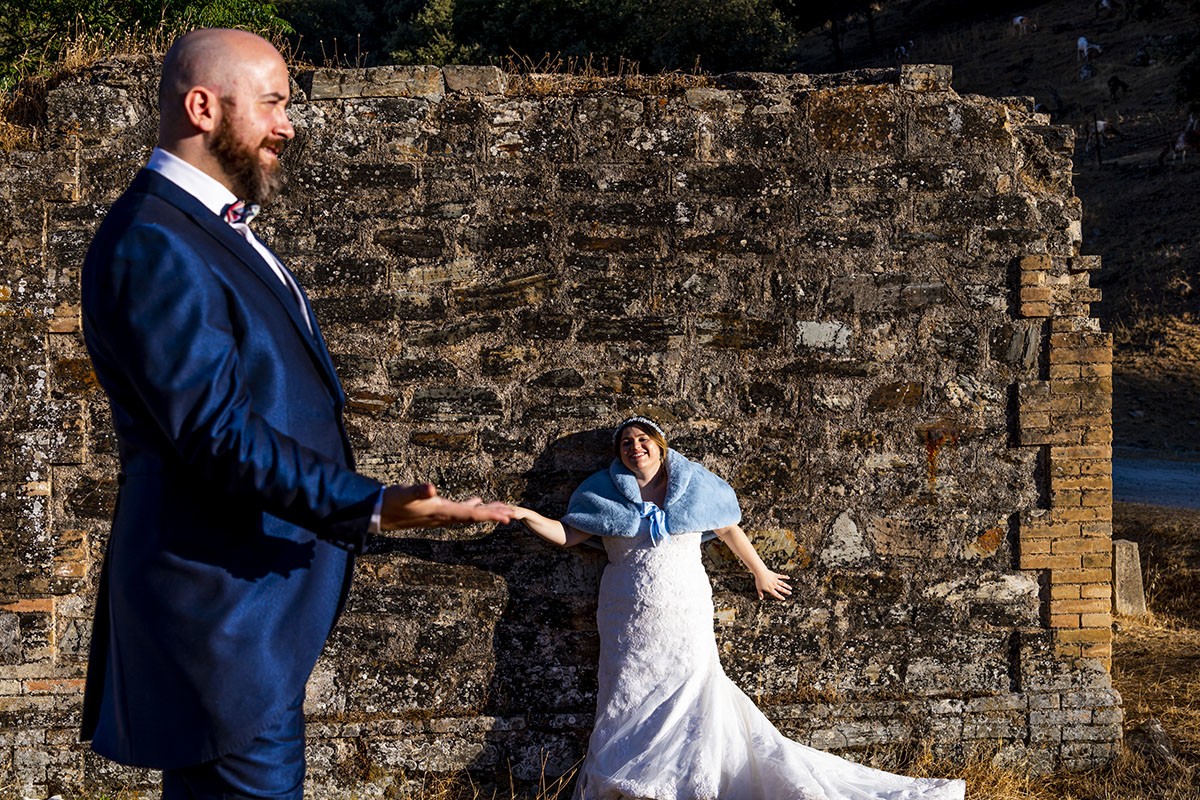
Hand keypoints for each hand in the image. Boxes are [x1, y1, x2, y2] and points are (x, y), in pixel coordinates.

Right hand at [379, 483, 513, 529]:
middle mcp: (444, 516)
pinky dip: (472, 505)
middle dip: (494, 515)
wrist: (378, 513)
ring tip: (502, 509)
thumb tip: (431, 488)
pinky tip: (477, 500)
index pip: (471, 514)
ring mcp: (441, 515)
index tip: (506, 517)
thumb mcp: (404, 493)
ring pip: (469, 514)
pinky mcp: (436, 511)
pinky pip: (460, 510)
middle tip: (514, 514)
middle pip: (475, 517)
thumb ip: (418, 491)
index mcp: (441, 511)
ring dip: (486, 512)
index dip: (490, 515)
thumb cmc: (391, 502)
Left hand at [754, 570, 791, 600]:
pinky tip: (788, 577)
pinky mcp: (775, 575)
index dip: (780, 597)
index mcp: (770, 589)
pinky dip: (785, 577)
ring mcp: (775, 580)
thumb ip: (760, 593)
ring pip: (782, 584)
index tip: (784, 598)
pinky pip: (781, 576)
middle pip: (781, 589)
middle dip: (786, 592)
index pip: (776, 594)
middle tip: (790, 593)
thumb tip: (761, 599)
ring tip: (790, 588)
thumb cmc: (758, 580)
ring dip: (787, 586)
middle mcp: (774, 585)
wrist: (760, 572)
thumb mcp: (758, 588)